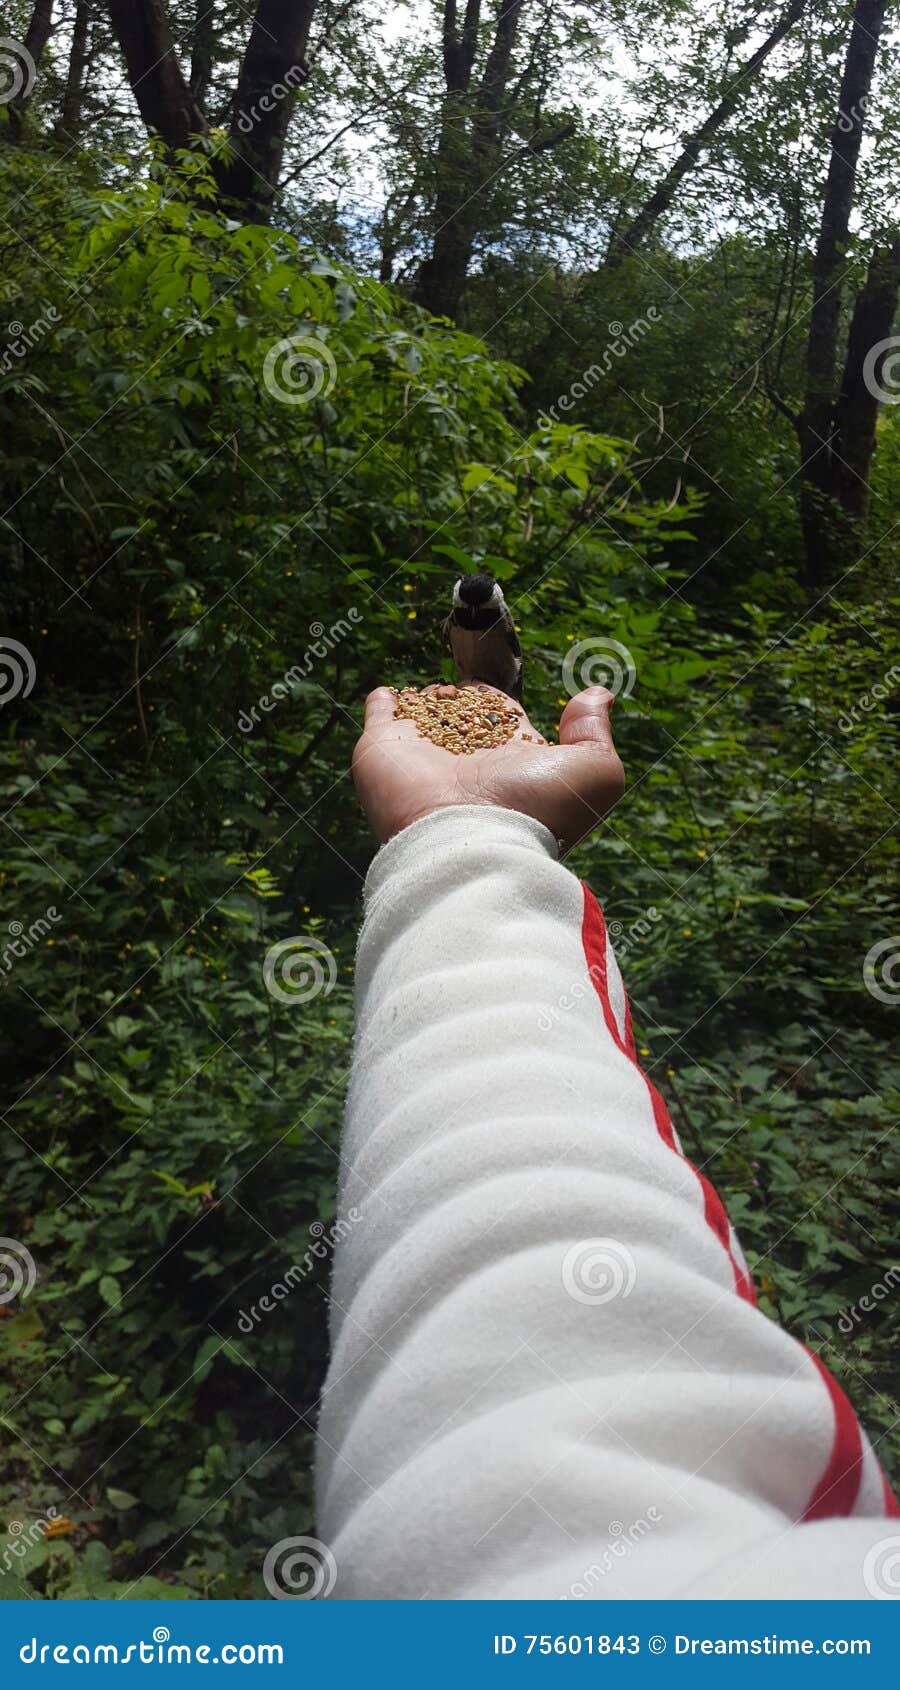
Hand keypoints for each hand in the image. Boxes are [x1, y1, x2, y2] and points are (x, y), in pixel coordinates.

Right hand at [352, 683, 624, 848]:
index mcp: (511, 759)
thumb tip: (597, 695)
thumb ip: (595, 731)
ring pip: (426, 715)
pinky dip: (384, 702)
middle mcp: (467, 758)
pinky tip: (387, 695)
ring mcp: (424, 752)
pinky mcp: (385, 748)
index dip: (501, 706)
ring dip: (429, 699)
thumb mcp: (593, 772)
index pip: (503, 720)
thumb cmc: (535, 812)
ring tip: (433, 690)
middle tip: (465, 685)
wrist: (468, 844)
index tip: (498, 697)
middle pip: (463, 718)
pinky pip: (382, 715)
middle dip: (464, 701)